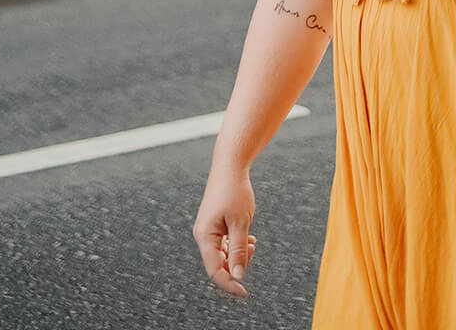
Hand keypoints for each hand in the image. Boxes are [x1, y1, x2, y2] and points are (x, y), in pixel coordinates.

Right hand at [193, 161, 256, 298]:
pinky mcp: (213, 223)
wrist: (230, 164)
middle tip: (253, 249)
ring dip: (238, 253)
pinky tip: (248, 237)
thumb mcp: (240, 222)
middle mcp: (203, 234)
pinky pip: (223, 242)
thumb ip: (238, 250)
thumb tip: (237, 276)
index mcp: (205, 236)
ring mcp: (207, 228)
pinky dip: (235, 243)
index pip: (215, 270)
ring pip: (222, 253)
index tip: (244, 292)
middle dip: (236, 263)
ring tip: (252, 242)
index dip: (229, 283)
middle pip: (218, 263)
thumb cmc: (234, 191)